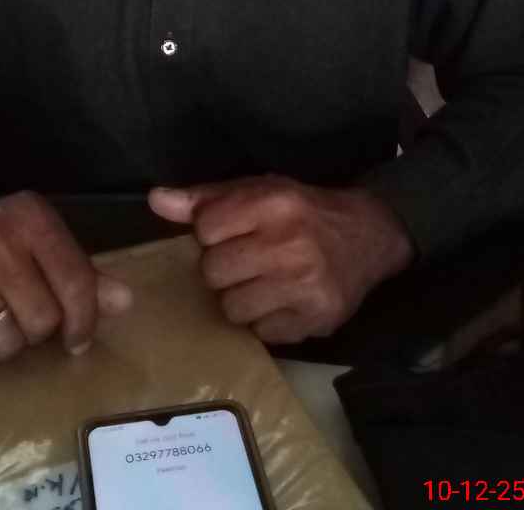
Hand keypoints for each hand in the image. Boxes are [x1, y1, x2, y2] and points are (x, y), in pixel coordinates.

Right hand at [0, 179, 131, 363]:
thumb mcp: (35, 238)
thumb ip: (79, 270)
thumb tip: (125, 303)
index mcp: (30, 218)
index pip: (75, 281)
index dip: (85, 319)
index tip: (79, 339)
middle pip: (42, 321)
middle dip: (37, 328)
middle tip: (20, 309)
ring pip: (7, 345)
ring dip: (3, 340)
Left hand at [149, 175, 413, 343]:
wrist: (368, 236)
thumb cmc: (301, 211)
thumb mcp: (258, 190)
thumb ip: (205, 198)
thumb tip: (155, 200)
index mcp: (273, 203)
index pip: (205, 228)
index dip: (212, 232)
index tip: (231, 232)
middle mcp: (289, 244)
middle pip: (213, 272)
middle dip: (223, 268)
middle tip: (247, 260)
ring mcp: (304, 286)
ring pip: (232, 308)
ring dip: (241, 298)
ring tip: (263, 282)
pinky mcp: (315, 320)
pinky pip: (261, 333)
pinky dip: (266, 321)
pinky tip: (283, 300)